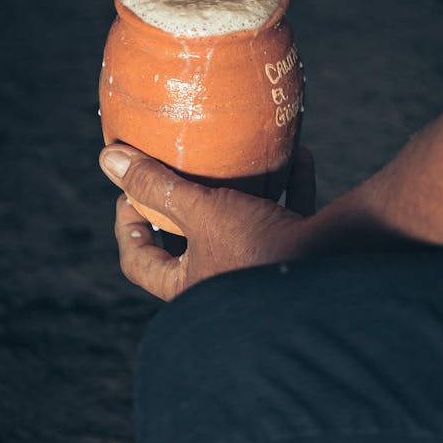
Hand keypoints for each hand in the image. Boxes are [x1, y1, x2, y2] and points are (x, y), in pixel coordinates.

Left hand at [98, 143, 315, 299]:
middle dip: (187, 202)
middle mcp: (223, 285)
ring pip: (243, 225)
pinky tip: (298, 154)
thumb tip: (108, 158)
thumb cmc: (256, 247)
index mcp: (189, 287)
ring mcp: (261, 272)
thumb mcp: (200, 211)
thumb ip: (156, 185)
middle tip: (180, 166)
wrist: (334, 271)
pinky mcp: (300, 255)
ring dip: (242, 188)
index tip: (128, 190)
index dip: (125, 224)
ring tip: (237, 155)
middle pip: (189, 240)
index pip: (139, 261)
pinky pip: (289, 216)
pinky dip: (291, 186)